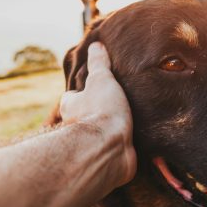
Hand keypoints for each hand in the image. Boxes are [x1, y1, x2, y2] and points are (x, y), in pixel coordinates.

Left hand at [59, 42, 136, 186]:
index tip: (93, 88)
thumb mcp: (101, 80)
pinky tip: (136, 143)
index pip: (72, 97)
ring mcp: (92, 146)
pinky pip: (115, 152)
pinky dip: (122, 148)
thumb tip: (96, 45)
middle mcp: (76, 128)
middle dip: (94, 114)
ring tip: (129, 123)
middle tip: (113, 106)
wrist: (110, 149)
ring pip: (98, 136)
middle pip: (83, 117)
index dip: (81, 92)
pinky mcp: (107, 161)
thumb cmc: (102, 112)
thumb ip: (99, 63)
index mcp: (71, 107)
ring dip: (109, 132)